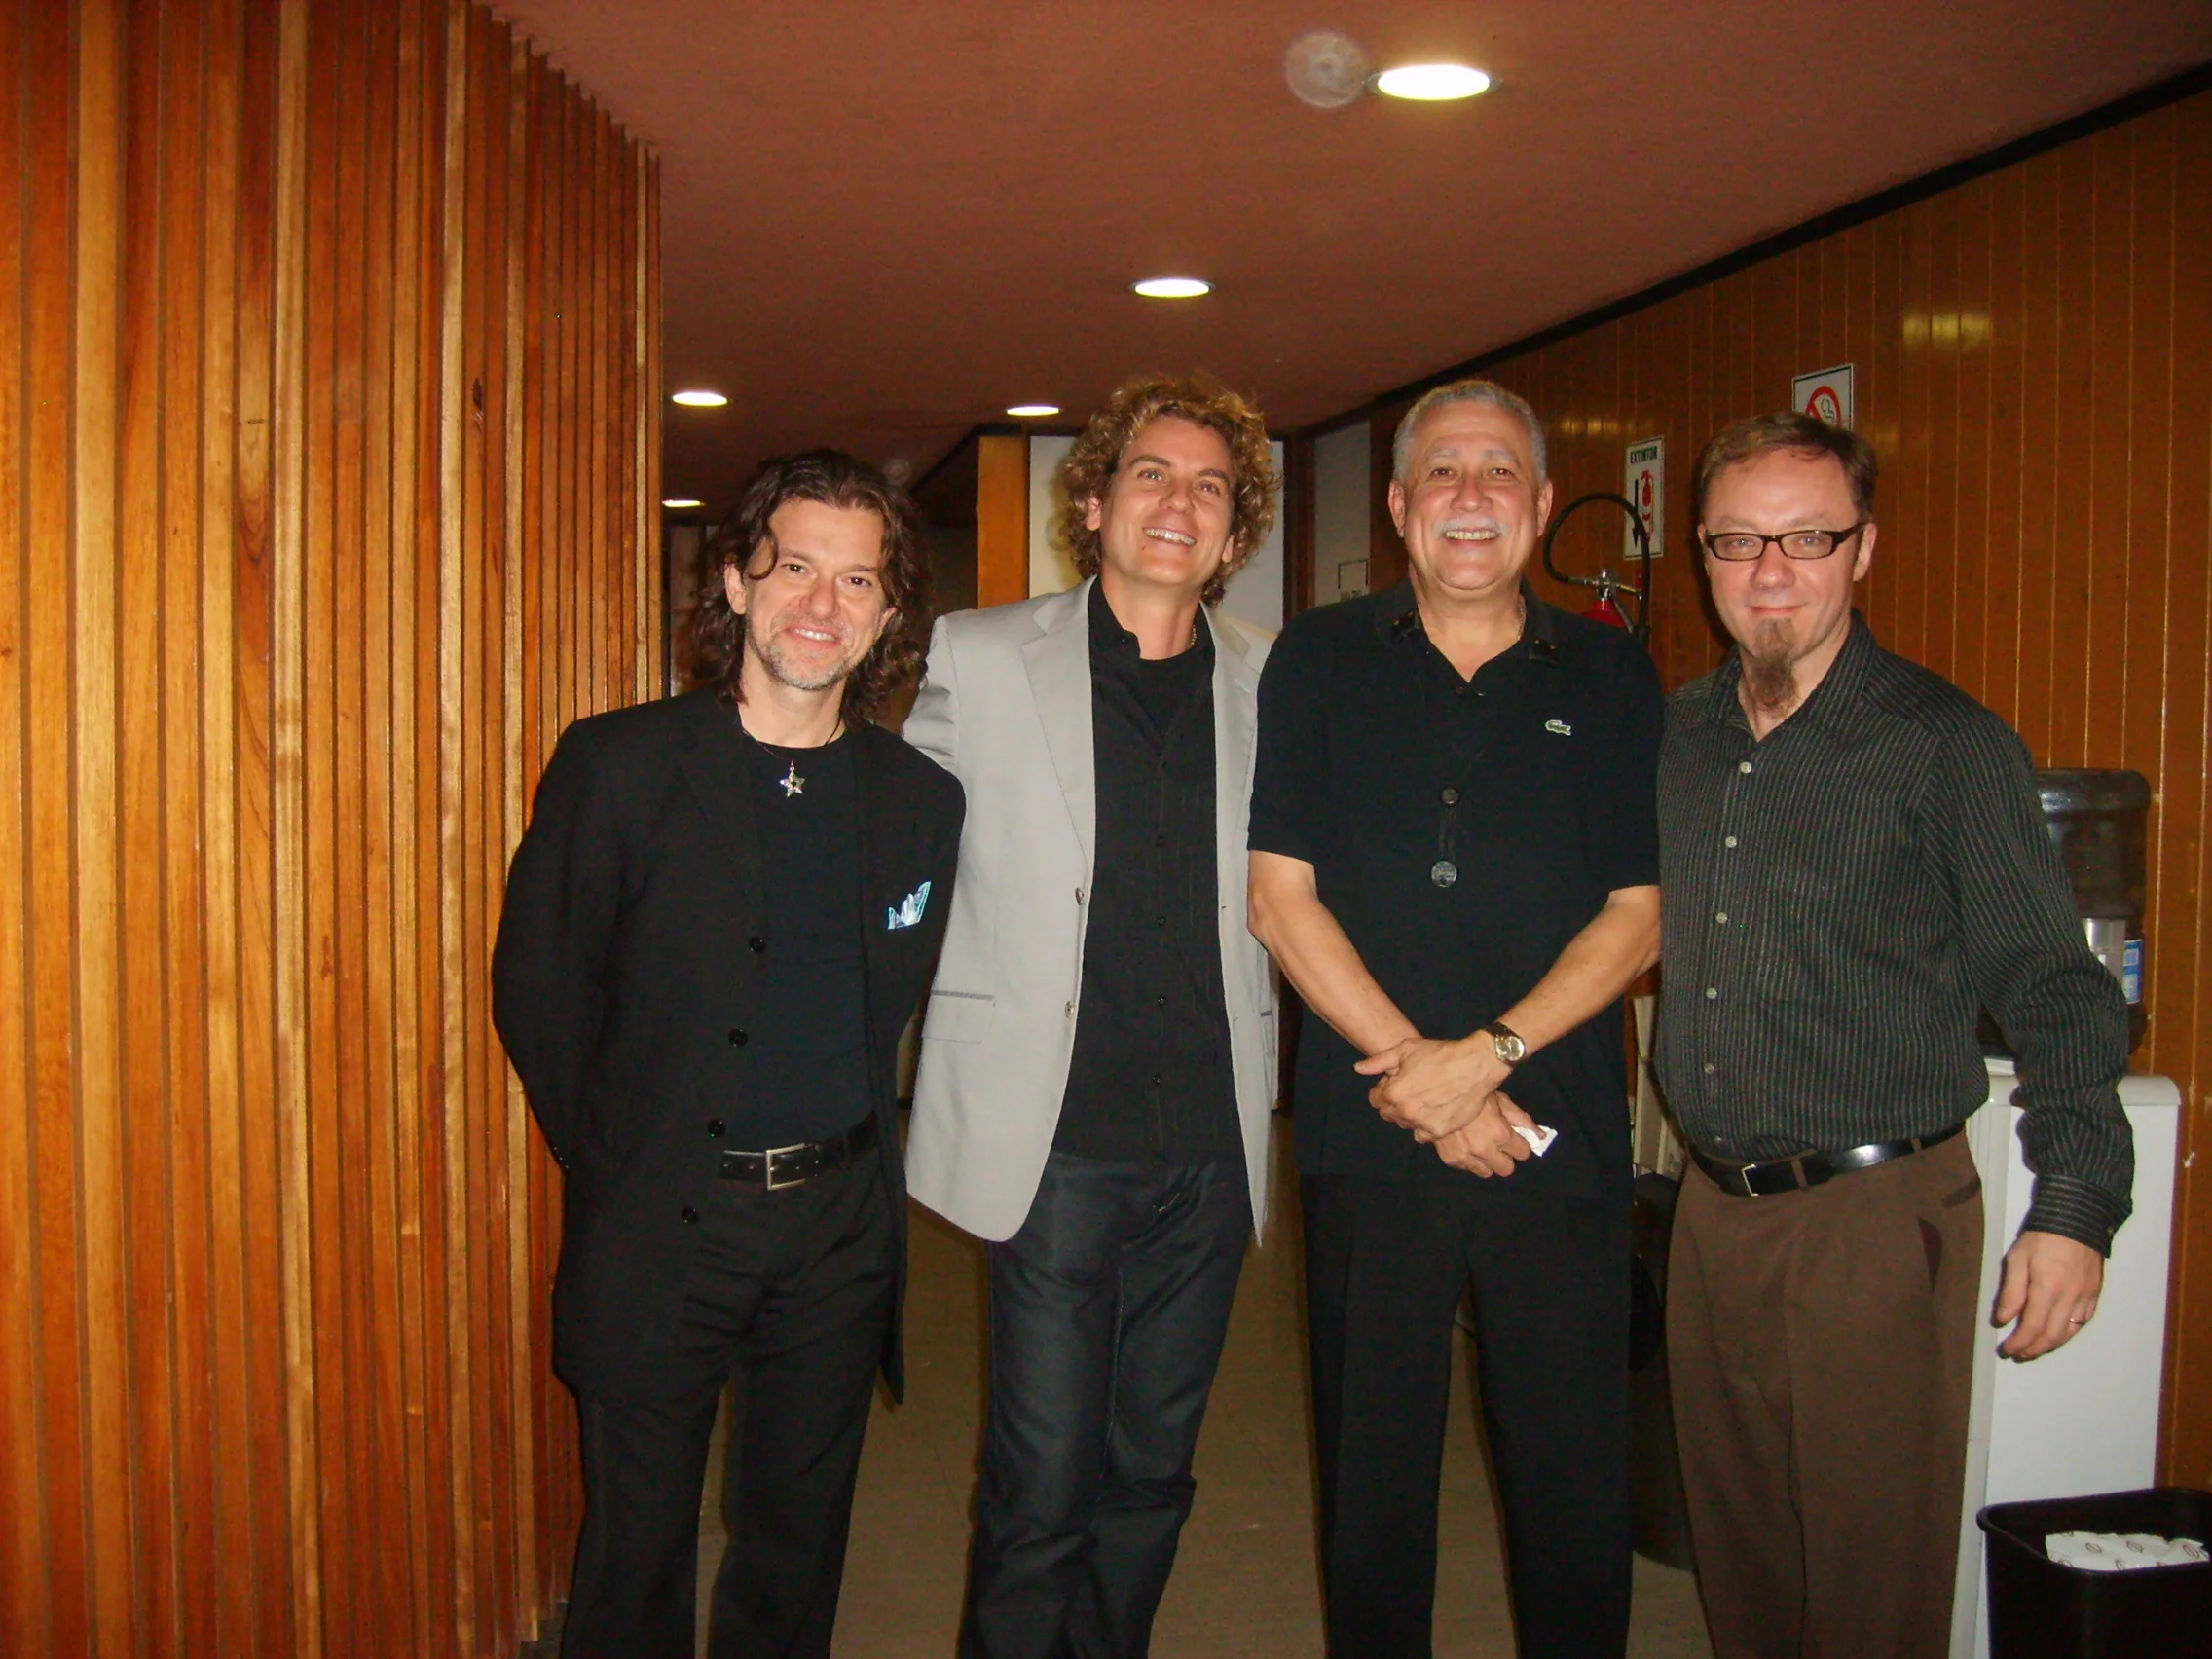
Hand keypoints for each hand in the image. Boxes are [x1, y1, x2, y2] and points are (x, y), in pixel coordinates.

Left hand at [1357, 1035, 1509, 1140]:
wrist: (1475, 1065)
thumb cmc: (1441, 1054)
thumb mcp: (1406, 1049)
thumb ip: (1379, 1061)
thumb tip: (1359, 1069)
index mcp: (1394, 1092)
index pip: (1375, 1100)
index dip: (1384, 1089)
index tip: (1396, 1082)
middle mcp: (1405, 1110)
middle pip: (1389, 1113)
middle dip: (1394, 1102)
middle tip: (1412, 1089)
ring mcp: (1422, 1123)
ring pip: (1405, 1124)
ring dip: (1409, 1114)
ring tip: (1424, 1098)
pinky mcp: (1439, 1131)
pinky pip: (1422, 1135)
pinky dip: (1423, 1126)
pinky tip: (1432, 1111)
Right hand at [1430, 1094, 1536, 1176]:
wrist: (1437, 1090)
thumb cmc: (1474, 1092)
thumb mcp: (1501, 1100)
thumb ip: (1521, 1119)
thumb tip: (1541, 1135)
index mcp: (1500, 1133)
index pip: (1523, 1153)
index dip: (1520, 1145)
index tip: (1515, 1140)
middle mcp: (1484, 1148)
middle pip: (1507, 1169)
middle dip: (1506, 1158)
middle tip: (1499, 1146)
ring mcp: (1466, 1155)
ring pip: (1487, 1172)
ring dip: (1487, 1162)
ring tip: (1481, 1146)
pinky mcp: (1451, 1158)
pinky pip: (1467, 1168)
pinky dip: (1469, 1160)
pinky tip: (1465, 1145)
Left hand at [1993, 1230, 2104, 1359]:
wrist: (2077, 1218)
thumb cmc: (2042, 1236)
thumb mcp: (2017, 1258)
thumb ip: (2011, 1291)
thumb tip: (2003, 1320)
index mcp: (2048, 1288)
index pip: (2033, 1326)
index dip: (2019, 1342)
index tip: (2007, 1349)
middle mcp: (2070, 1297)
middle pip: (2052, 1336)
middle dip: (2033, 1349)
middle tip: (2018, 1353)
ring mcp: (2086, 1296)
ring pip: (2069, 1332)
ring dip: (2051, 1345)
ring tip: (2034, 1348)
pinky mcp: (2095, 1293)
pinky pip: (2082, 1321)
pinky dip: (2068, 1333)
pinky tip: (2057, 1334)